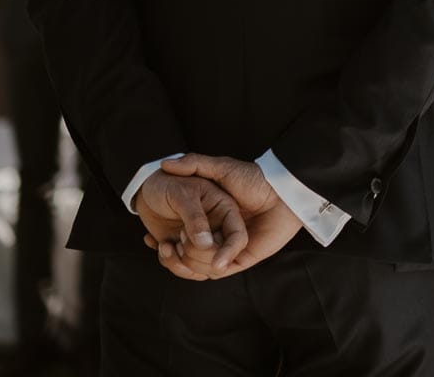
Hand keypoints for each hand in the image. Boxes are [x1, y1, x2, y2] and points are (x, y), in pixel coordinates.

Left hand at [133, 171, 247, 279]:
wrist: (148, 188)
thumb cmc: (168, 184)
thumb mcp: (182, 194)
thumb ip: (195, 218)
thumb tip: (206, 244)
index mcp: (226, 211)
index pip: (238, 237)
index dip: (230, 252)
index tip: (217, 266)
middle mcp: (217, 228)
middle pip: (219, 257)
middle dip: (196, 256)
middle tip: (179, 237)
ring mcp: (201, 241)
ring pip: (201, 269)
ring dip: (180, 263)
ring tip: (164, 245)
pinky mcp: (185, 250)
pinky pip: (184, 269)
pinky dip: (169, 262)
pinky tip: (159, 245)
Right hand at [155, 155, 305, 277]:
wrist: (283, 191)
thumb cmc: (254, 178)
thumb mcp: (221, 168)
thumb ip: (195, 164)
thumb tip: (164, 164)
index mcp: (214, 218)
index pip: (186, 235)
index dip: (167, 238)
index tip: (149, 236)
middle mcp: (220, 235)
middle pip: (190, 254)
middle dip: (173, 254)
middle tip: (160, 245)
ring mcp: (232, 248)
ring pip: (202, 265)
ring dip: (186, 260)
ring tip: (174, 247)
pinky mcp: (245, 258)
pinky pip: (220, 269)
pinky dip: (206, 266)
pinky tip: (192, 255)